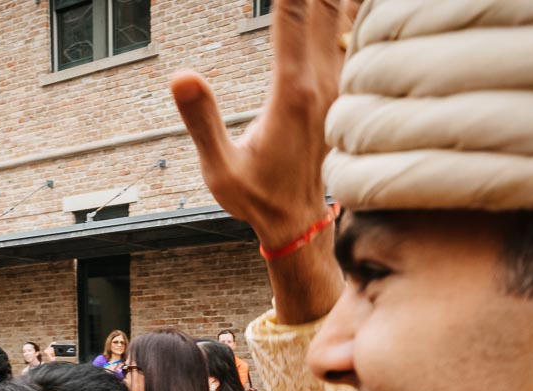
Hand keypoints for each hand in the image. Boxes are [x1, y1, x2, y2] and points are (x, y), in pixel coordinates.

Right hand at [172, 0, 354, 247]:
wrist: (300, 225)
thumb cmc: (257, 200)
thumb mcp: (219, 169)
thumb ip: (202, 120)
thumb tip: (181, 76)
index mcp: (292, 91)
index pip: (291, 13)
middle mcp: (323, 80)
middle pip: (324, 1)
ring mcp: (338, 82)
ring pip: (345, 11)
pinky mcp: (343, 87)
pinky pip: (352, 30)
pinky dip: (348, 4)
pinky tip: (344, 0)